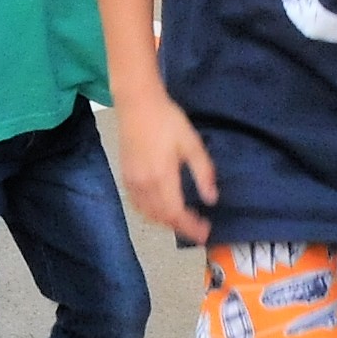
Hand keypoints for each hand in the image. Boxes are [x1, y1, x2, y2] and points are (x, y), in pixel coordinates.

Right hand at [115, 90, 216, 243]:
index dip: (191, 227)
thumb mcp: (192, 143)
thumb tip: (211, 199)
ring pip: (148, 214)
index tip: (205, 232)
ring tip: (182, 221)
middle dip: (181, 227)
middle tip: (198, 228)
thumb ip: (203, 173)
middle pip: (162, 218)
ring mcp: (132, 182)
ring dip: (166, 223)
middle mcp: (145, 184)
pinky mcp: (125, 178)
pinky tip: (161, 210)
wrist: (137, 105)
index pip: (176, 213)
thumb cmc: (167, 120)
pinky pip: (138, 205)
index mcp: (163, 176)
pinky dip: (151, 214)